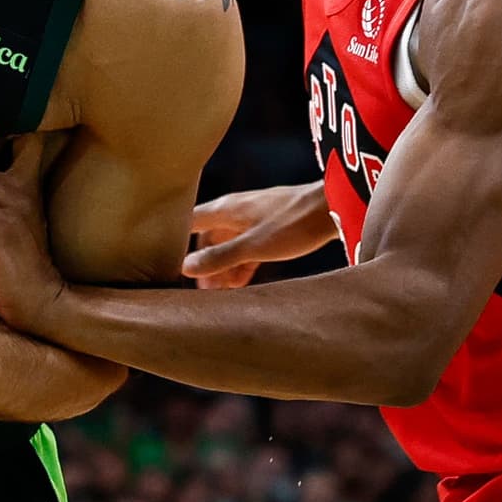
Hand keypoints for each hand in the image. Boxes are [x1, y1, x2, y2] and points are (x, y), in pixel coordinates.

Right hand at [184, 183, 334, 288]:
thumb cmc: (294, 223)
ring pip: (227, 244)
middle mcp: (234, 211)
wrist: (333, 207)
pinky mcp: (270, 227)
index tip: (168, 265)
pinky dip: (240, 264)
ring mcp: (253, 218)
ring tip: (218, 293)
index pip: (187, 222)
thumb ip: (220, 257)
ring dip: (222, 267)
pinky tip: (240, 283)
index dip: (174, 242)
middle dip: (201, 263)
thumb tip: (185, 268)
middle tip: (199, 291)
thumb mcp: (254, 246)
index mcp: (225, 209)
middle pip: (206, 237)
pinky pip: (246, 247)